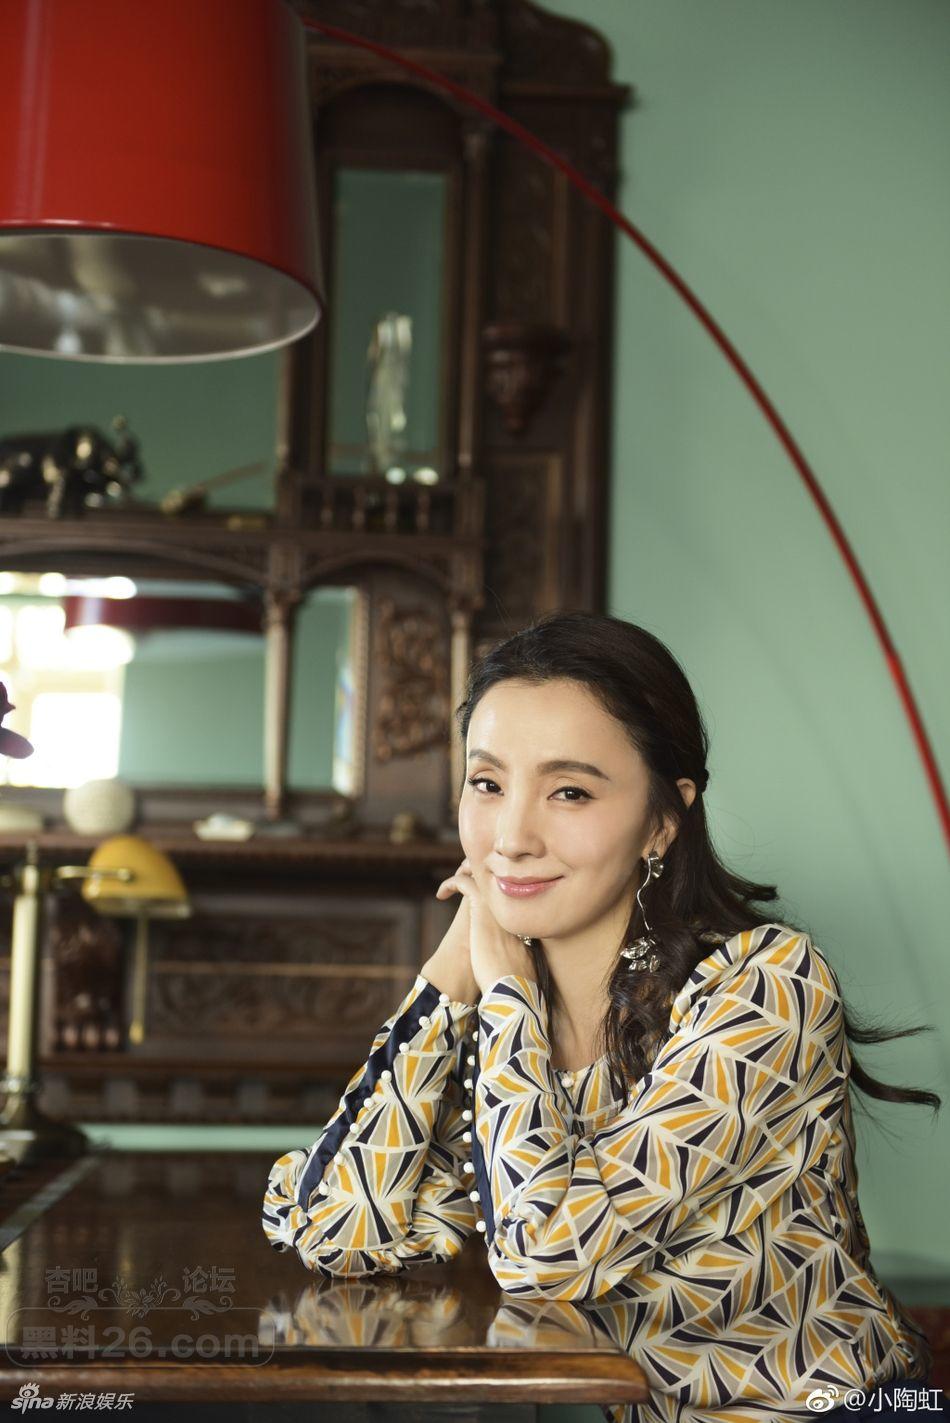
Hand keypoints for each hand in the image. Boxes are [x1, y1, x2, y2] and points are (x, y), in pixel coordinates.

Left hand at [436, 858, 536, 996]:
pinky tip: (441, 894)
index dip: (495, 890)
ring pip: (484, 875)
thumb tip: (517, 963)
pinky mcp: (482, 910)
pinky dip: (453, 882)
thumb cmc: (515, 986)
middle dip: (483, 873)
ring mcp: (499, 908)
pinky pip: (466, 883)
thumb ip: (520, 957)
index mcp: (521, 924)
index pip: (508, 897)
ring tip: (453, 881)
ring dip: (467, 872)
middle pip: (498, 880)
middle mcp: (512, 910)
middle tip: (466, 874)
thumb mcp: (520, 967)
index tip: (482, 892)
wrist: (512, 991)